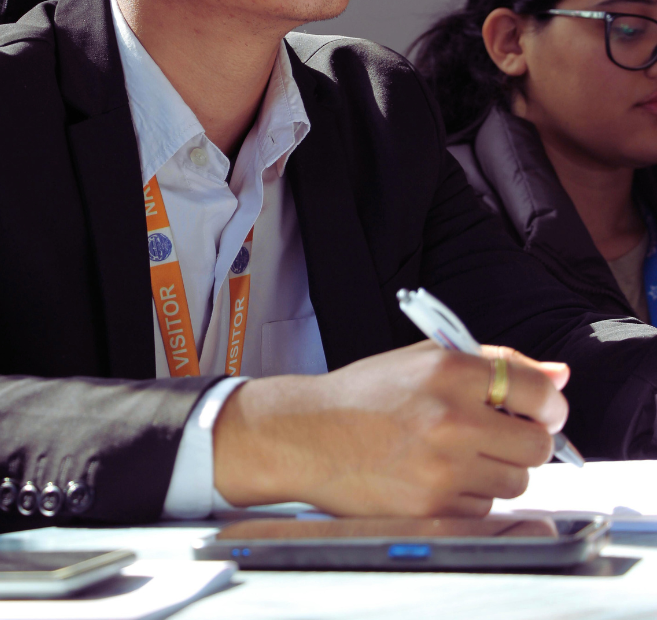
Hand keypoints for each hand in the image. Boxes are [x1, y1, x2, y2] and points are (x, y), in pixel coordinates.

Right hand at [213, 341, 568, 516]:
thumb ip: (496, 362)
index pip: (538, 391)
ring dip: (497, 469)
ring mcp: (443, 466)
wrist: (307, 434)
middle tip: (499, 434)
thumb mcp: (425, 359)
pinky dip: (469, 494)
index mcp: (451, 370)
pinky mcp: (433, 506)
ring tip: (456, 452)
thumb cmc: (366, 394)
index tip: (543, 410)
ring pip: (515, 481)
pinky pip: (483, 507)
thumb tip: (560, 376)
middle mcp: (452, 417)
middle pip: (537, 445)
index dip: (549, 404)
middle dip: (527, 441)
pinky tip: (434, 474)